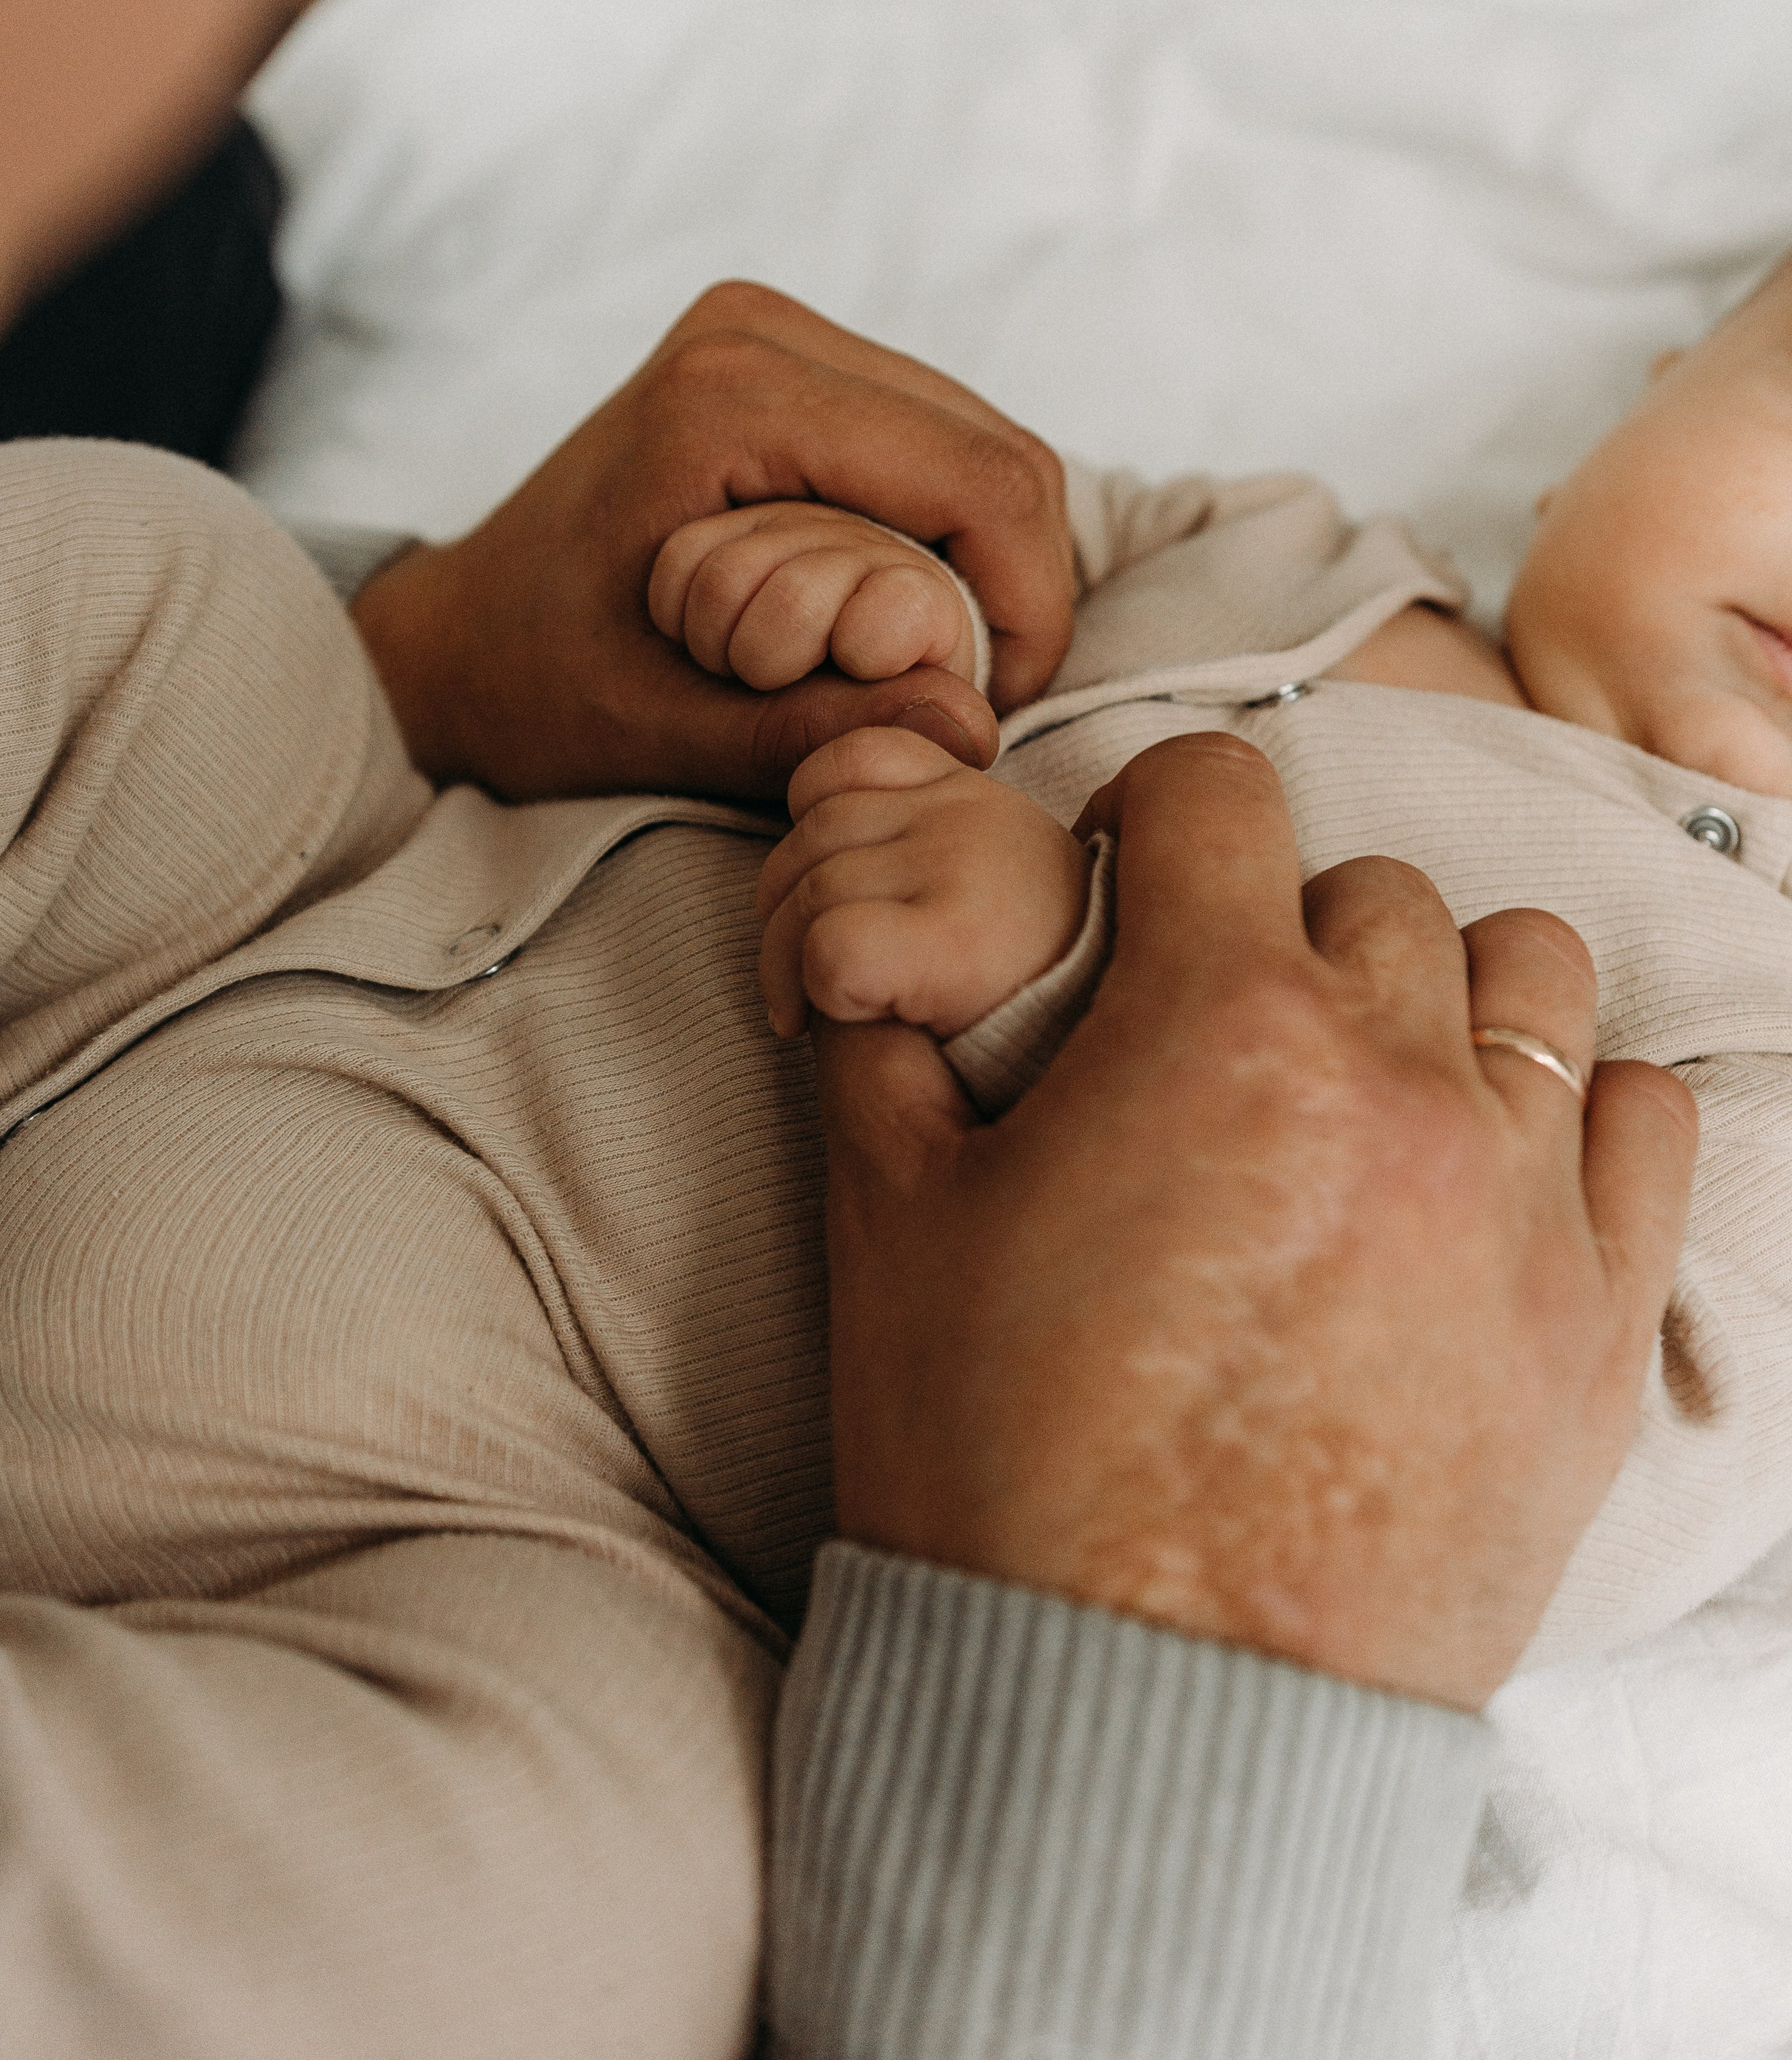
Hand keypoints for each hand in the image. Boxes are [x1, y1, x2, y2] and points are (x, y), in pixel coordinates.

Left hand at [349, 283, 1072, 801]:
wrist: (454, 634)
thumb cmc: (535, 688)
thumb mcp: (664, 734)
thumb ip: (816, 730)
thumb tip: (971, 724)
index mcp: (731, 398)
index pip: (978, 479)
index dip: (1026, 604)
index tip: (991, 704)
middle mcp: (760, 333)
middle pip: (997, 451)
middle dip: (1015, 586)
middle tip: (971, 694)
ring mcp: (772, 332)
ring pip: (979, 443)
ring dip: (985, 561)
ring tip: (932, 662)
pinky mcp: (783, 357)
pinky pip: (932, 442)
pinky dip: (945, 534)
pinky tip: (899, 609)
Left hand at [756, 727, 1089, 1039]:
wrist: (1120, 1046)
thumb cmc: (1034, 981)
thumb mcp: (988, 875)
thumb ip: (916, 837)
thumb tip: (805, 850)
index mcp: (973, 791)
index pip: (852, 757)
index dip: (816, 821)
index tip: (839, 895)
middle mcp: (972, 810)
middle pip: (810, 834)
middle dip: (778, 915)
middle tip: (798, 982)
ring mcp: (965, 865)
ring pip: (808, 894)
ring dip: (785, 969)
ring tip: (811, 1014)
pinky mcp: (956, 940)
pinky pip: (829, 947)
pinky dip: (820, 990)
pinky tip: (861, 1016)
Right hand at [818, 732, 1698, 1712]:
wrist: (1134, 1719)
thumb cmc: (998, 1469)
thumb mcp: (890, 1224)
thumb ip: (883, 1040)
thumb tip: (870, 944)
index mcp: (1215, 1026)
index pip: (1218, 792)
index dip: (1155, 812)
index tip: (1137, 876)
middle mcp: (1393, 1079)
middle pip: (1374, 890)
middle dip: (1286, 925)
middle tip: (1226, 1026)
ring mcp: (1518, 1199)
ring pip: (1530, 972)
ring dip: (1446, 992)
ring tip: (1371, 1079)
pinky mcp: (1597, 1325)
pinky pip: (1643, 1119)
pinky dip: (1574, 1110)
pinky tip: (1489, 1167)